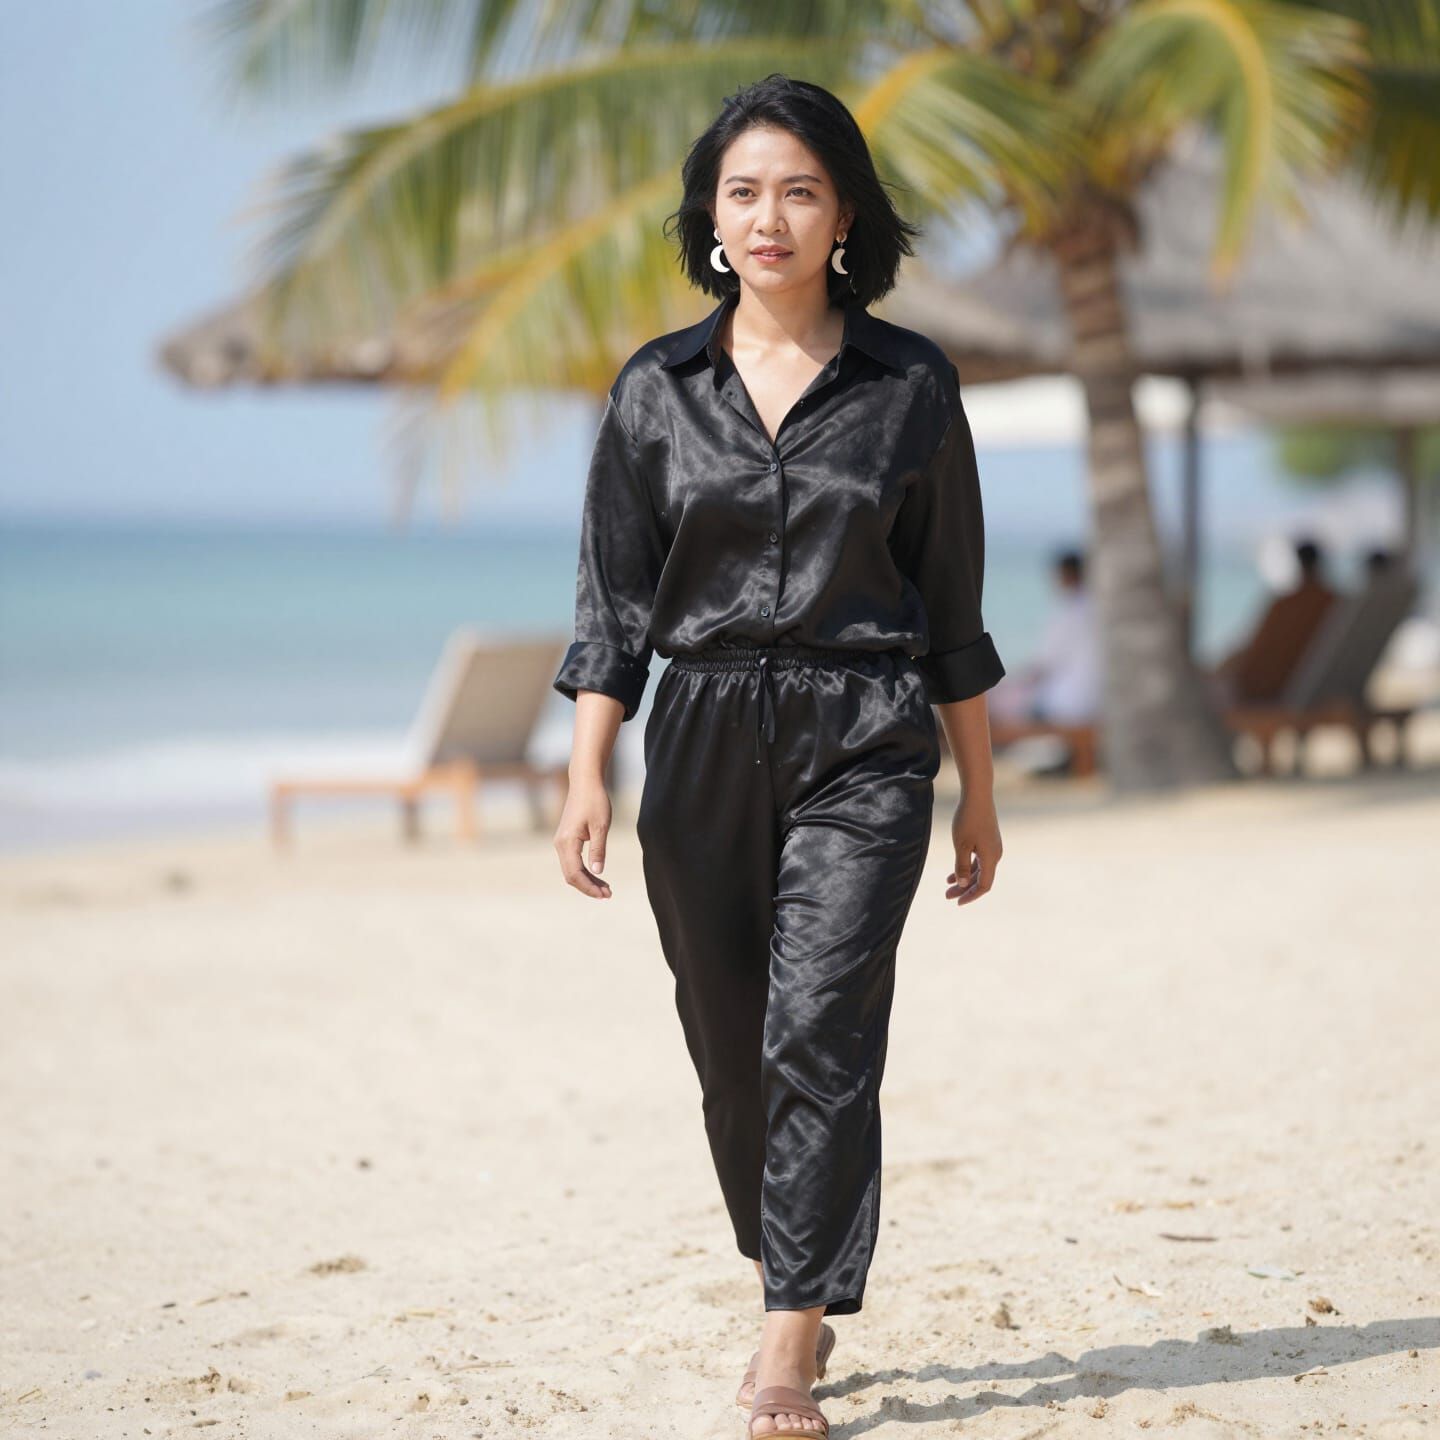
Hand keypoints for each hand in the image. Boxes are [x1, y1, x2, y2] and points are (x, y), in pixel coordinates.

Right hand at [554, 776, 613, 897]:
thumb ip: (598, 850)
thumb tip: (597, 872)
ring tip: (605, 888)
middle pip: (571, 875)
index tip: (605, 895)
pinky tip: (597, 874)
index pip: (574, 874)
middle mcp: (560, 844)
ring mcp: (561, 842)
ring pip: (571, 869)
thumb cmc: (595, 801)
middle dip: (588, 887)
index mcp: (567, 842)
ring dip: (587, 880)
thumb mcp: (601, 826)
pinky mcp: (566, 839)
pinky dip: (584, 870)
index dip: (589, 887)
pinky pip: (572, 861)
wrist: (585, 782)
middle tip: (608, 894)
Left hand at [947, 793, 1001, 904]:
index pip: (984, 885)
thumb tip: (964, 885)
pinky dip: (967, 867)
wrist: (978, 796)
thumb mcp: (961, 845)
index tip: (957, 902)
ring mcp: (992, 847)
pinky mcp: (988, 840)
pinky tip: (954, 872)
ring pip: (979, 870)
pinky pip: (979, 860)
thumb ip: (962, 866)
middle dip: (965, 889)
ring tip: (948, 885)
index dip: (971, 896)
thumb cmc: (968, 819)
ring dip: (965, 879)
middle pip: (981, 879)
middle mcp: (995, 855)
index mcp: (991, 858)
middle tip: (947, 896)